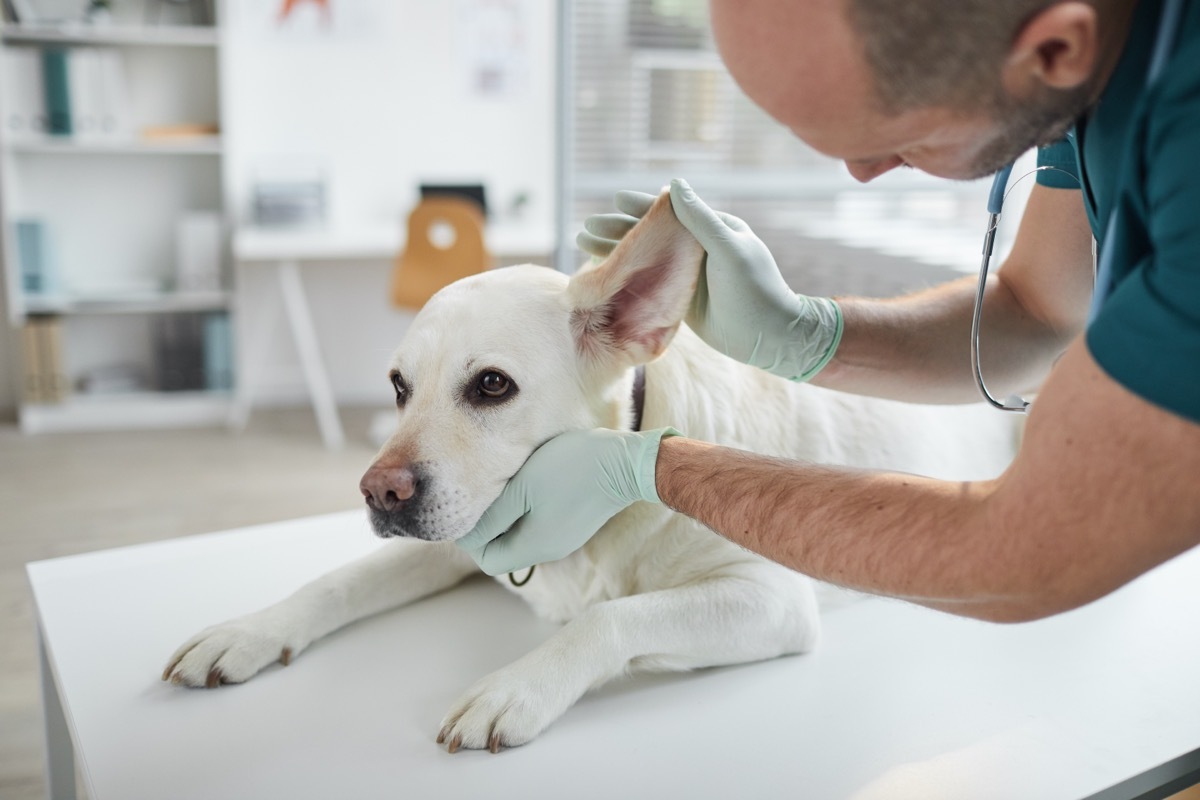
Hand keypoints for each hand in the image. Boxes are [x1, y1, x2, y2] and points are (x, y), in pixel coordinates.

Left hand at [456, 427, 677, 575]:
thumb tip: (465, 536)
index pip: (488, 561)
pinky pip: (540, 524)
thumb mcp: (523, 488)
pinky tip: (530, 484)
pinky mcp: (574, 523)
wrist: (626, 462)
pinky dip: (527, 510)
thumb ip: (492, 516)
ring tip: (507, 485)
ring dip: (508, 516)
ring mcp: (564, 537)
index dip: (471, 539)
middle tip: (484, 492)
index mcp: (534, 547)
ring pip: (522, 535)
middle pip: (505, 550)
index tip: (469, 508)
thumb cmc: (572, 470)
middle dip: (488, 526)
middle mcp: (549, 550)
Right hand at [577, 179, 842, 380]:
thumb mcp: (729, 250)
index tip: (615, 198)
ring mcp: (688, 274)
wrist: (769, 337)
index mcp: (712, 229)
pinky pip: (648, 282)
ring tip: (583, 246)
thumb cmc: (755, 290)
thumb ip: (700, 218)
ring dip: (615, 252)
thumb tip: (673, 185)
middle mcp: (698, 248)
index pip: (670, 212)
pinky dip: (626, 277)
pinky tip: (605, 275)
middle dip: (617, 230)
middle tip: (585, 227)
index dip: (641, 207)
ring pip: (644, 258)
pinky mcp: (682, 298)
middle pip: (650, 235)